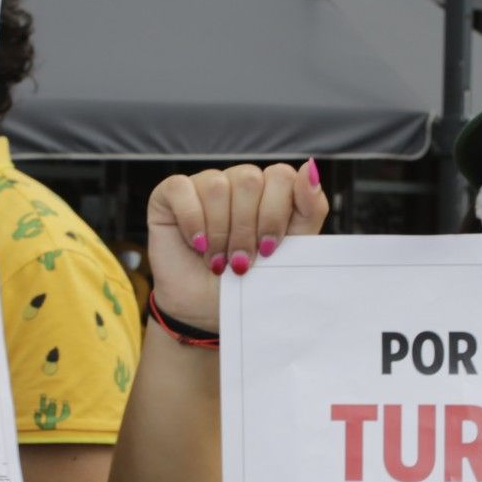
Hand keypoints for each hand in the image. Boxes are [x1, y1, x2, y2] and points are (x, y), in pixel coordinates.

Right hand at [143, 161, 329, 330]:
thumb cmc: (250, 283)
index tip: (269, 250)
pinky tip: (196, 244)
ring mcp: (204, 185)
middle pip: (249, 179)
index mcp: (270, 191)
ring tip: (218, 261)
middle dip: (247, 229)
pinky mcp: (171, 195)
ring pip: (217, 186)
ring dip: (219, 232)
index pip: (281, 176)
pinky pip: (181, 189)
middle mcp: (238, 182)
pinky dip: (192, 221)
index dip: (275, 214)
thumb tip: (310, 168)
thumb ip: (309, 209)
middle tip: (240, 263)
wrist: (208, 313)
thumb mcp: (292, 251)